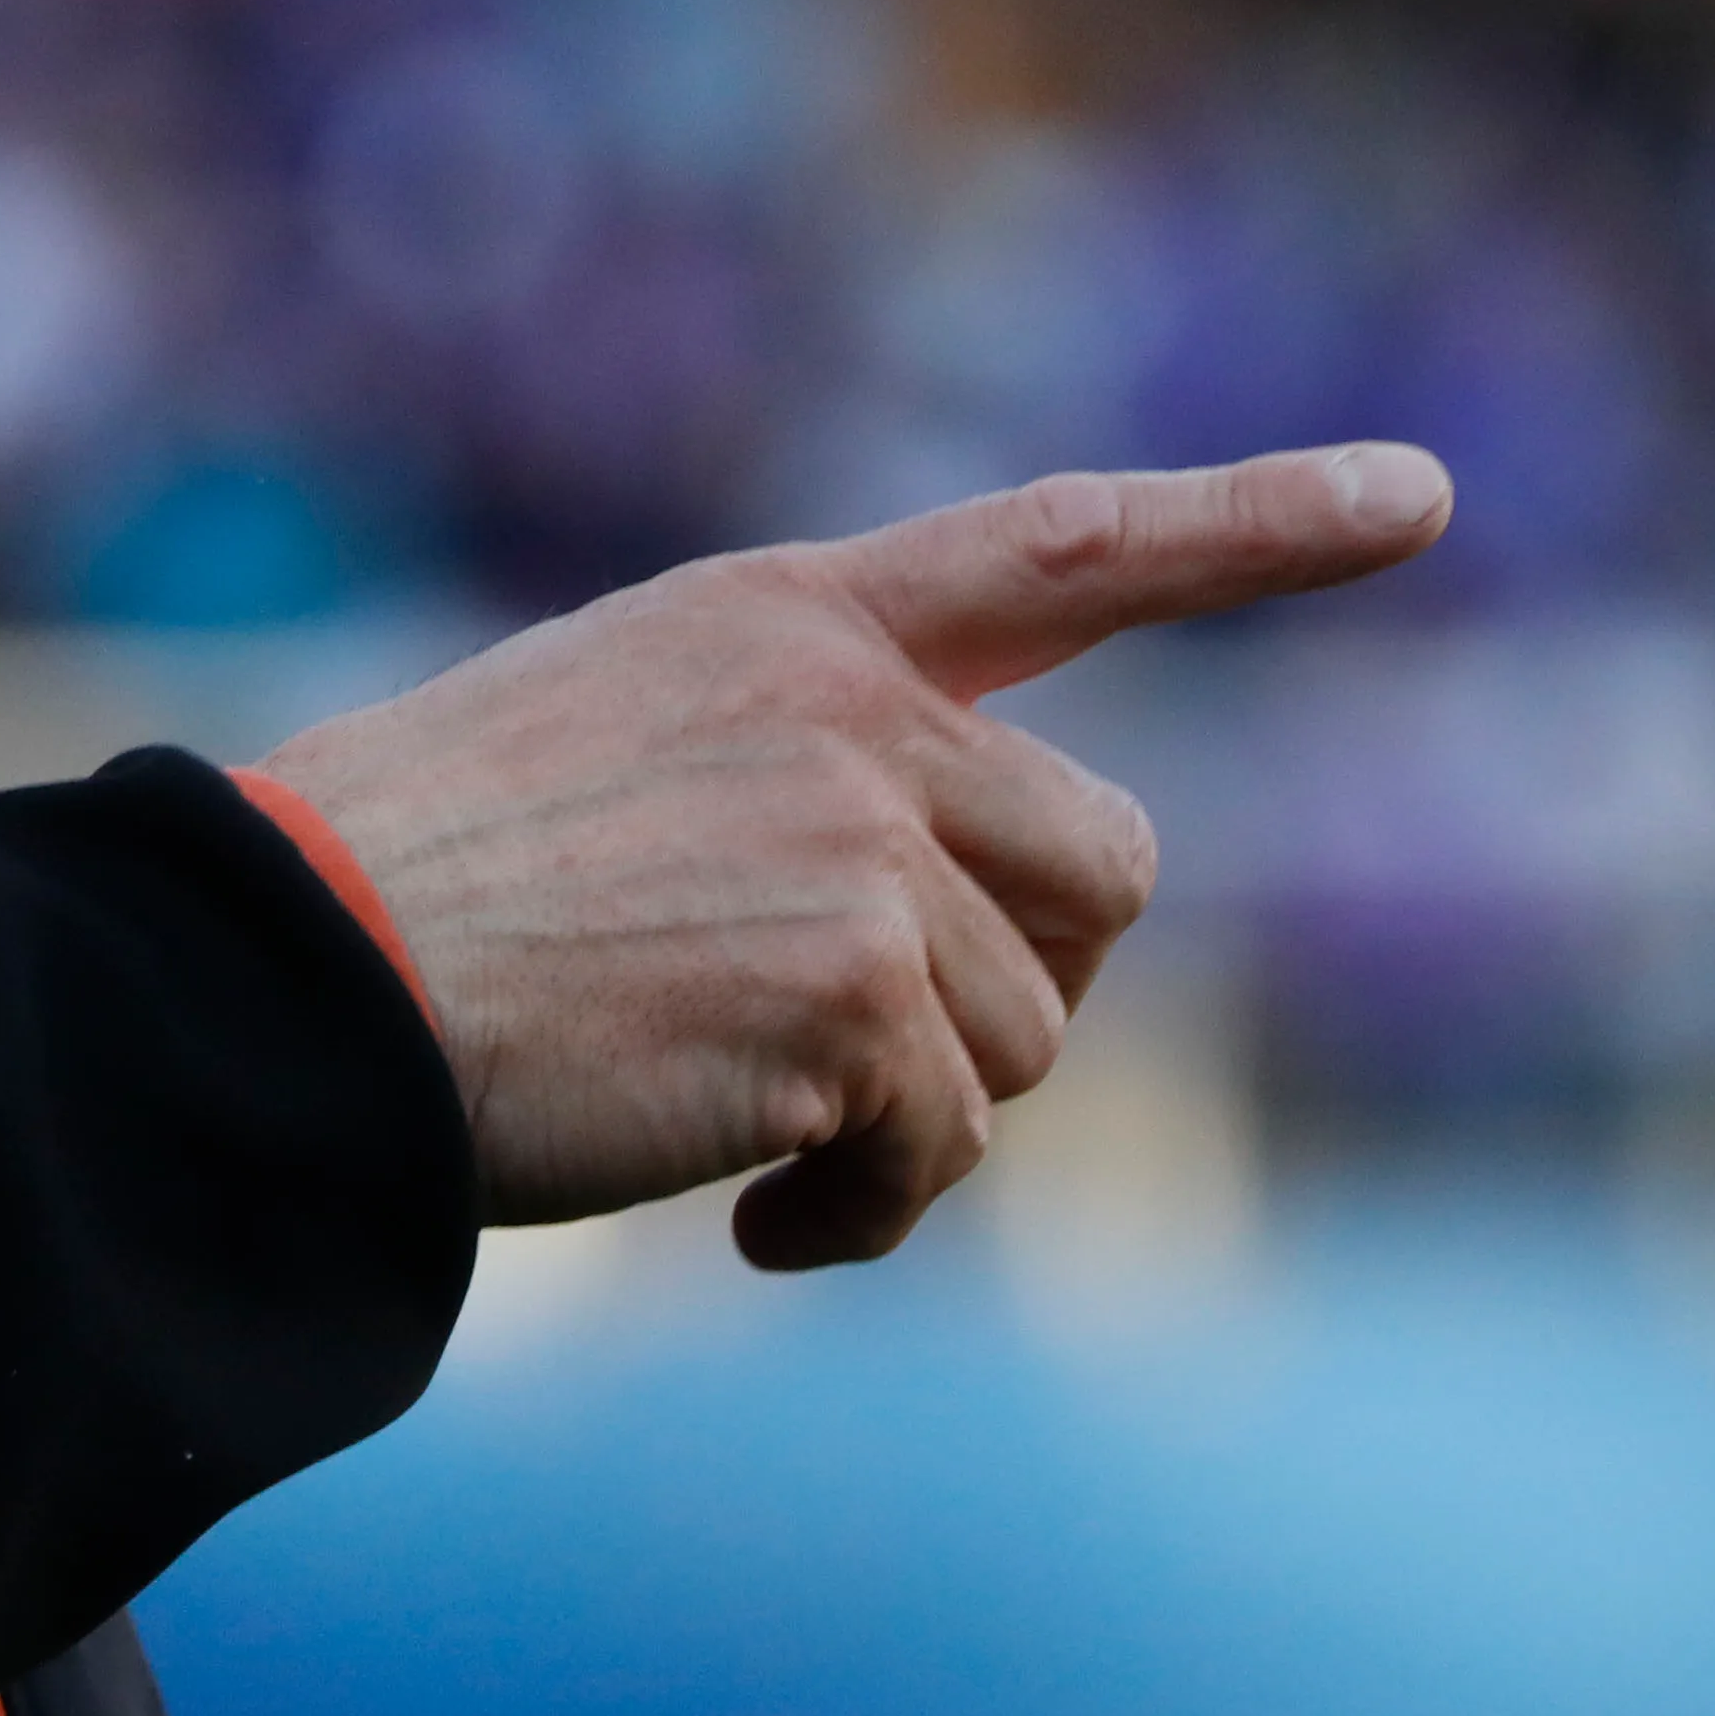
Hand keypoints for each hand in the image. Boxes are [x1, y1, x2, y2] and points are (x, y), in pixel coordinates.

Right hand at [255, 448, 1451, 1268]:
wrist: (292, 975)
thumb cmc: (408, 893)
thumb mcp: (622, 751)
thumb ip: (808, 780)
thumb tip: (978, 952)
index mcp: (790, 621)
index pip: (1068, 543)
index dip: (1256, 519)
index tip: (1422, 494)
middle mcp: (853, 704)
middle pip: (1100, 871)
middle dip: (1015, 988)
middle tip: (857, 1059)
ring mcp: (864, 837)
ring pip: (1026, 1037)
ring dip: (909, 1122)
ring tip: (744, 1133)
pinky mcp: (856, 987)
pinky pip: (944, 1151)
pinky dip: (858, 1216)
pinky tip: (744, 1221)